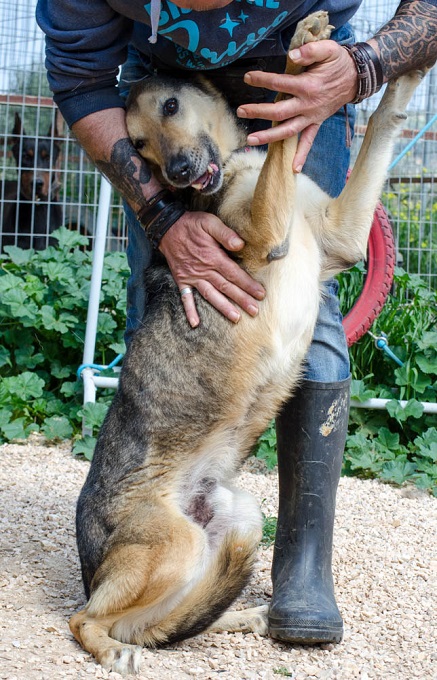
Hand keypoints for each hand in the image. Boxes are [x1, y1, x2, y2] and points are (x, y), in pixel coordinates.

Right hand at [159, 211, 265, 327]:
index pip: (234, 274)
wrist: (167, 227)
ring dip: (223, 307)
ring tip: (236, 318)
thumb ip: (225, 233)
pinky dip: (190, 311)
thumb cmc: (192, 224)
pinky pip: (186, 298)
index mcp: (213, 257)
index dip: (248, 284)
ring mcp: (192, 277)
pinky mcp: (182, 280)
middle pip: (226, 287)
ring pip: (210, 295)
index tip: (260, 294)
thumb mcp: (210, 222)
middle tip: (255, 311)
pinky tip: (195, 324)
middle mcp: (204, 270)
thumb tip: (240, 245)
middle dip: (241, 299)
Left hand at [237, 40, 356, 171]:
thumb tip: (292, 55)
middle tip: (240, 111)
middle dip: (258, 112)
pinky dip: (302, 155)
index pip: (280, 84)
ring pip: (288, 130)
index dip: (263, 80)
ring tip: (250, 140)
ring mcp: (312, 117)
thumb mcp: (329, 49)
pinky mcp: (316, 123)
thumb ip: (311, 50)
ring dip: (269, 136)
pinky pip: (308, 141)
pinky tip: (294, 169)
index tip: (248, 78)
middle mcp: (308, 105)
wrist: (357, 78)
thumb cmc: (339, 62)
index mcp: (308, 86)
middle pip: (279, 112)